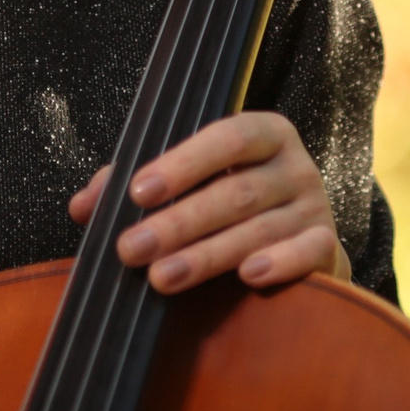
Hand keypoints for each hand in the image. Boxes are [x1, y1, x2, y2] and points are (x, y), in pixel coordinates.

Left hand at [66, 111, 348, 294]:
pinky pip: (308, 251)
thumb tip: (82, 206)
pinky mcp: (327, 245)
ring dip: (207, 254)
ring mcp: (314, 205)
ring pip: (258, 228)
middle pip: (234, 192)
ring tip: (162, 276)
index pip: (226, 137)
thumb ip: (137, 186)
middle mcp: (294, 164)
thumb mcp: (191, 183)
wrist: (301, 241)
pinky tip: (247, 275)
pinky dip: (279, 263)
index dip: (183, 163)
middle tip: (131, 249)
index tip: (139, 192)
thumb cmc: (232, 203)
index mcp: (262, 133)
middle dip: (178, 223)